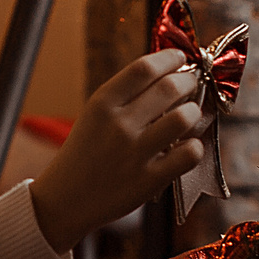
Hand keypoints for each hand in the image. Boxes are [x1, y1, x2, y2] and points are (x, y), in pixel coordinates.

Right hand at [28, 51, 205, 253]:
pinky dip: (194, 147)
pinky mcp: (148, 181)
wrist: (64, 200)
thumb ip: (126, 96)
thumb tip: (170, 74)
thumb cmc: (85, 153)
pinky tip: (186, 147)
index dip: (169, 58)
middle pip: (169, 87)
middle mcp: (118, 125)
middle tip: (191, 84)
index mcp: (102, 103)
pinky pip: (189, 154)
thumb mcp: (93, 116)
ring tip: (190, 116)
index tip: (180, 58)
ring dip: (194, 112)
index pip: (144, 68)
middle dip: (189, 80)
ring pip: (183, 118)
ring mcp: (134, 153)